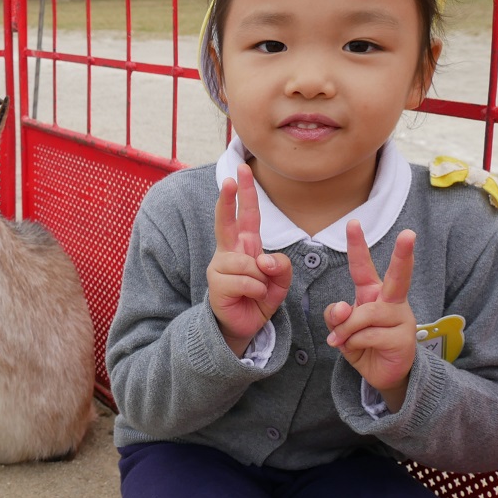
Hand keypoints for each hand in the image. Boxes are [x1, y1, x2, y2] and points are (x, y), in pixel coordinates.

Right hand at [207, 163, 292, 354]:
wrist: (243, 326)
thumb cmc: (259, 299)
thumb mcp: (280, 282)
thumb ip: (281, 266)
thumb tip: (264, 260)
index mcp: (246, 246)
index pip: (247, 215)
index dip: (245, 193)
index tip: (241, 171)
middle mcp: (229, 252)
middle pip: (227, 221)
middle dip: (229, 199)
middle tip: (229, 178)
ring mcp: (220, 266)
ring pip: (249, 263)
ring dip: (261, 280)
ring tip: (257, 292)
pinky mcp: (216, 283)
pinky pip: (247, 281)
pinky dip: (256, 291)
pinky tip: (250, 298)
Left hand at [324, 221, 417, 410]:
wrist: (382, 374)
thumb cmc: (363, 345)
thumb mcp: (341, 330)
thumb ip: (336, 316)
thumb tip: (341, 308)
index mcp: (374, 294)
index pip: (363, 267)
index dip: (357, 245)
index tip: (353, 222)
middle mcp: (391, 301)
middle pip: (398, 276)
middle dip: (403, 255)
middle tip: (409, 233)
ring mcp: (401, 319)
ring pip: (365, 314)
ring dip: (347, 330)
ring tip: (343, 341)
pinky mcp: (404, 338)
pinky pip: (367, 335)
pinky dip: (354, 343)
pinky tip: (359, 350)